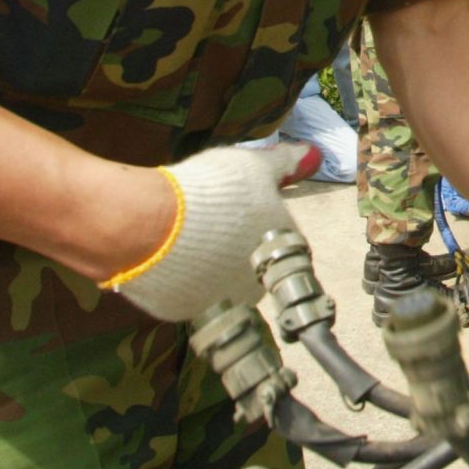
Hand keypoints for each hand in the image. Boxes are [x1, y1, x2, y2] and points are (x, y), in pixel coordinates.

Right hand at [107, 142, 318, 321]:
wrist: (154, 225)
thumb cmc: (213, 190)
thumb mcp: (253, 165)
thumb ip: (285, 164)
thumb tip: (313, 154)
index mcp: (282, 247)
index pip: (281, 237)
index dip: (260, 220)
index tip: (240, 207)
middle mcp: (260, 282)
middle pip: (252, 263)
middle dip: (235, 245)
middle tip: (210, 220)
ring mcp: (223, 303)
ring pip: (219, 282)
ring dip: (209, 265)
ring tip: (185, 236)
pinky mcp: (186, 313)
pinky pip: (186, 294)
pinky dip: (178, 279)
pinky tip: (166, 257)